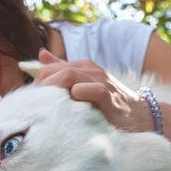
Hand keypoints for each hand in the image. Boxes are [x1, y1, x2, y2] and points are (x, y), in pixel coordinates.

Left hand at [37, 49, 153, 132]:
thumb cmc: (109, 103)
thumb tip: (41, 55)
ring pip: (71, 76)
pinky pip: (93, 90)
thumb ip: (63, 70)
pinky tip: (72, 106)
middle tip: (34, 105)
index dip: (38, 82)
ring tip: (46, 106)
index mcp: (83, 67)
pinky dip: (79, 95)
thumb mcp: (85, 85)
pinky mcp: (111, 98)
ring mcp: (102, 82)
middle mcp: (91, 70)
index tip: (30, 100)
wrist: (141, 116)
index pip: (50, 68)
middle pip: (58, 70)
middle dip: (43, 86)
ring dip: (55, 89)